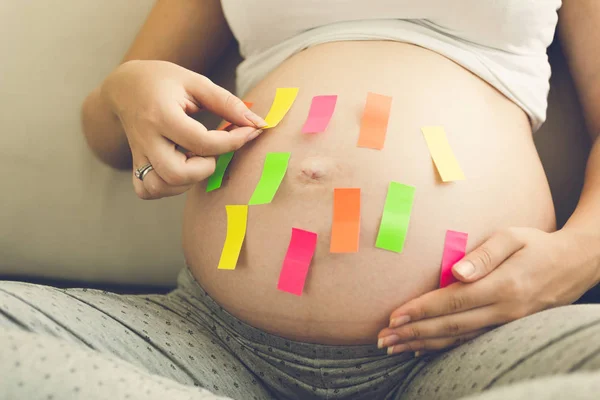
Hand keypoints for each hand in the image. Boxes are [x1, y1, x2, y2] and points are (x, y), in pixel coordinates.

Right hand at [101, 60, 266, 199]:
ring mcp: (138, 155)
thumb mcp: (196, 82)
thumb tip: (256, 122)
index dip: (233, 141)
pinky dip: (167, 187)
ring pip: (160, 186)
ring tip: (196, 158)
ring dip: (187, 180)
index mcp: (161, 115)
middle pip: (176, 173)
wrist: (124, 86)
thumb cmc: (163, 81)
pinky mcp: (135, 165)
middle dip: (205, 167)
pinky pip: (147, 190)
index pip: (201, 142)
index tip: (250, 132)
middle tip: (212, 149)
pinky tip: (180, 169)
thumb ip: (227, 102)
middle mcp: (146, 139)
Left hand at [377, 227, 599, 354]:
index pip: (453, 302)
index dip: (421, 310)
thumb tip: (456, 273)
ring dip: (423, 344)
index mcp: (503, 286)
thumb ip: (484, 255)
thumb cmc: (537, 245)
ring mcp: (506, 324)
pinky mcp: (506, 328)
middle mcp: (503, 311)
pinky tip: (422, 350)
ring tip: (394, 348)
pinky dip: (444, 348)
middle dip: (413, 333)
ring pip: (458, 339)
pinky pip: (470, 342)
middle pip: (450, 326)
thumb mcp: (512, 237)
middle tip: (383, 339)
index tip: (395, 316)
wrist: (573, 265)